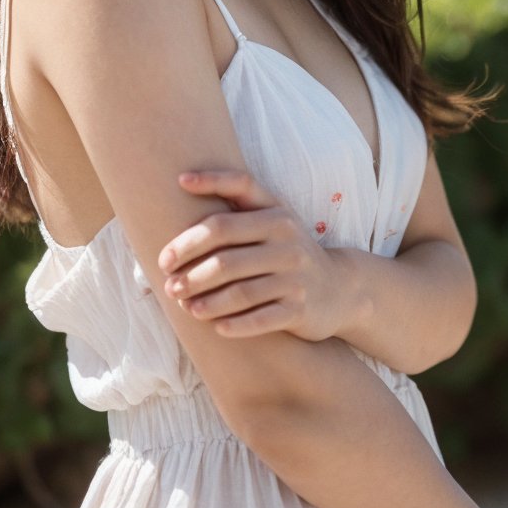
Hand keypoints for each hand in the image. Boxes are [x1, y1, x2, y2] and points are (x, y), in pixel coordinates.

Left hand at [157, 167, 347, 342]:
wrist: (339, 289)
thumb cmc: (287, 252)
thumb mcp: (274, 221)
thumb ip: (237, 204)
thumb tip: (181, 180)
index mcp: (277, 214)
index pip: (240, 189)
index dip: (210, 182)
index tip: (178, 182)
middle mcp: (288, 242)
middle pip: (227, 254)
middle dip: (190, 268)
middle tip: (167, 281)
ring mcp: (296, 277)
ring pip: (240, 291)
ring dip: (206, 301)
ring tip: (183, 305)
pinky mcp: (300, 309)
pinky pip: (260, 319)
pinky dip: (234, 324)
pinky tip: (215, 327)